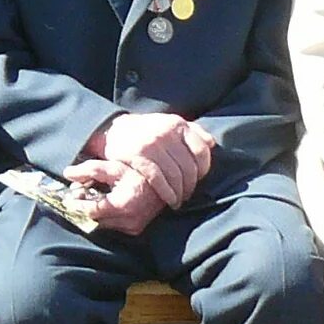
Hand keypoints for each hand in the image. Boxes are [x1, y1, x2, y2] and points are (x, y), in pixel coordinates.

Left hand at [64, 155, 163, 236]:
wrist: (165, 183)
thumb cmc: (140, 172)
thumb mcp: (115, 167)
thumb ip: (90, 170)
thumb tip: (68, 173)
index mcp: (123, 205)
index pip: (91, 210)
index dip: (77, 204)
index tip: (66, 198)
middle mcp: (129, 221)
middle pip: (95, 220)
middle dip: (83, 209)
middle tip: (76, 196)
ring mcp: (133, 228)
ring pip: (103, 225)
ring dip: (93, 214)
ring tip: (90, 197)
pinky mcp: (136, 230)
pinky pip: (113, 227)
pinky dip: (105, 217)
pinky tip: (104, 203)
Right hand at [88, 111, 215, 210]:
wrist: (112, 130)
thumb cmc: (145, 130)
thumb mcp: (168, 123)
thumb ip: (192, 130)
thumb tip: (212, 143)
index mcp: (177, 124)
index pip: (202, 150)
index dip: (204, 169)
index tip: (199, 179)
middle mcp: (166, 133)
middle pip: (189, 166)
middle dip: (191, 185)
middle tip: (188, 194)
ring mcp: (152, 144)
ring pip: (176, 175)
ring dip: (180, 193)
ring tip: (179, 200)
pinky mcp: (139, 157)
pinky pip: (159, 180)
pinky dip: (167, 193)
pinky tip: (170, 200)